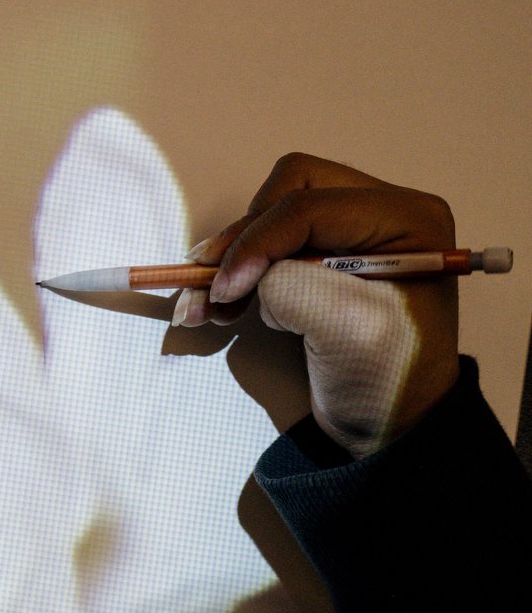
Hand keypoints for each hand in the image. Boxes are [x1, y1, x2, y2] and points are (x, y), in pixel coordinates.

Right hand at [175, 152, 459, 457]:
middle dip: (243, 238)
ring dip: (230, 257)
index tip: (224, 293)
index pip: (309, 205)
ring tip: (206, 307)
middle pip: (287, 191)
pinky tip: (222, 308)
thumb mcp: (347, 328)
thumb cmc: (386, 377)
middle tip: (211, 288)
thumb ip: (291, 286)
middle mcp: (381, 212)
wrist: (393, 421)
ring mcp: (350, 231)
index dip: (257, 243)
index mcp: (406, 219)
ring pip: (268, 212)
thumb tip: (232, 274)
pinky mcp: (322, 253)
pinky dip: (236, 270)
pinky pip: (265, 239)